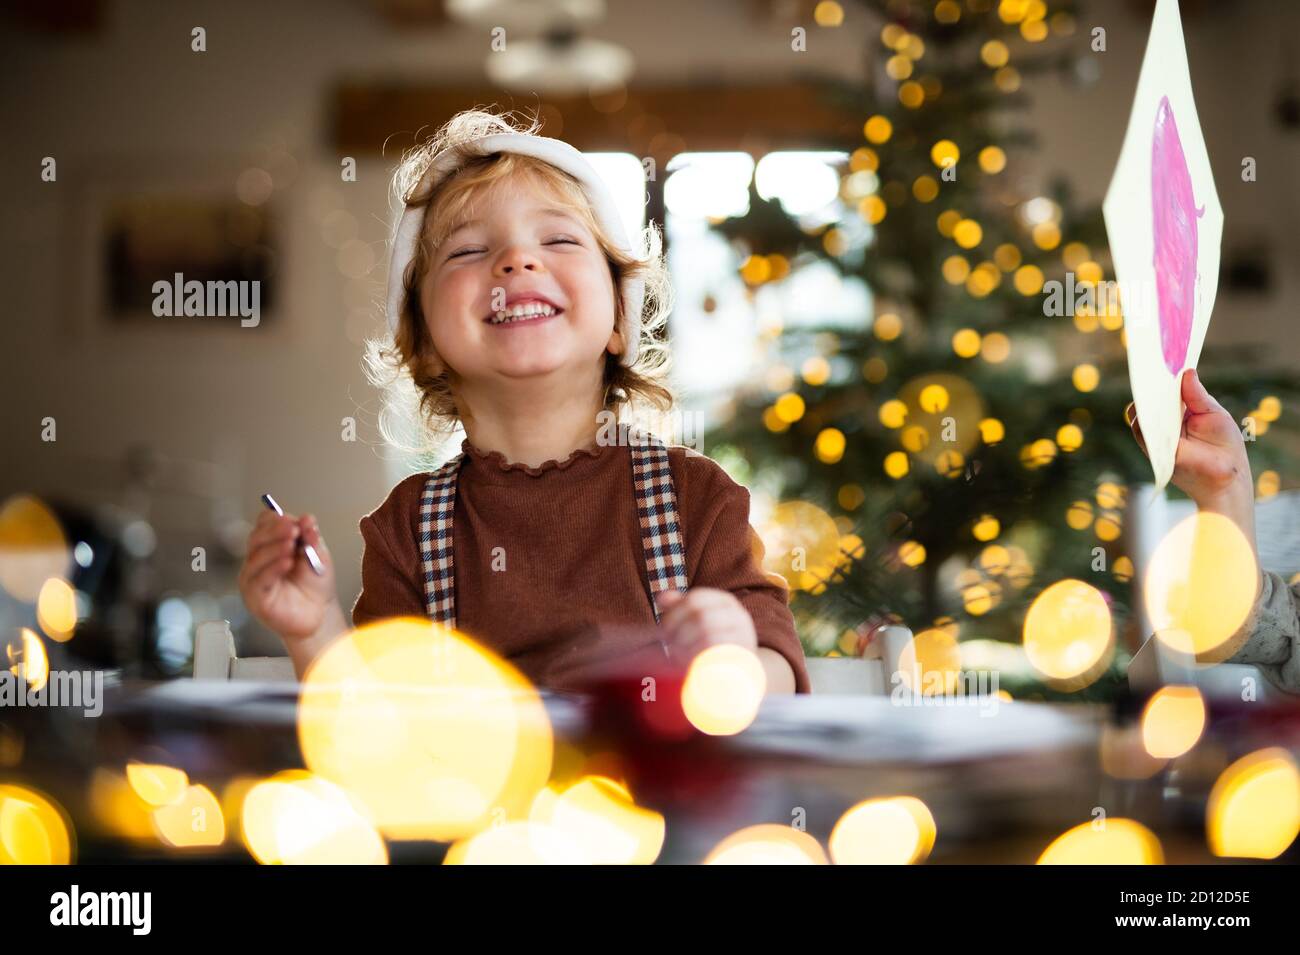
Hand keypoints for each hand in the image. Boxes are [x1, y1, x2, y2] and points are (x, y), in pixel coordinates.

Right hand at [238, 510, 337, 639]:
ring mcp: (253, 578)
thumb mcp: (318, 555)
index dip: (276, 521)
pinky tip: (287, 562)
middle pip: (256, 538)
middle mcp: (257, 560)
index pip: (263, 525)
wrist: (319, 614)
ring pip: (256, 557)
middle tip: (293, 529)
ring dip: (274, 548)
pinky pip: (259, 579)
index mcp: (270, 546)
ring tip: (291, 544)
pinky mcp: (255, 597)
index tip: (294, 521)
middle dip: (275, 531)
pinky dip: (273, 568)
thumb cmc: (315, 585)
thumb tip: (307, 518)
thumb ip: (311, 537)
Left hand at [655, 587, 757, 658]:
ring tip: (677, 655)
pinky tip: (688, 662)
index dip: (674, 614)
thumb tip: (661, 597)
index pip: (695, 599)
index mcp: (724, 602)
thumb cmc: (714, 640)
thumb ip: (679, 606)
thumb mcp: (697, 620)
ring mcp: (744, 635)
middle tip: (669, 646)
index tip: (664, 631)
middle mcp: (737, 614)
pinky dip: (699, 656)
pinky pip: (718, 652)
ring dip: (686, 646)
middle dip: (679, 632)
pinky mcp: (743, 656)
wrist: (743, 667)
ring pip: (708, 633)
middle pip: (701, 616)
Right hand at [1127, 368, 1253, 506]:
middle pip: (1149, 402)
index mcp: (1180, 413)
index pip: (1164, 393)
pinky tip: (1149, 405)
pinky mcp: (1153, 449)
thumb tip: (1186, 371)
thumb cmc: (1224, 445)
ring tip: (1150, 384)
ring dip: (1145, 400)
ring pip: (1140, 415)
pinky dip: (1143, 418)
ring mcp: (1157, 437)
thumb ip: (1196, 394)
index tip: (1161, 360)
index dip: (1161, 379)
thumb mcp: (1213, 412)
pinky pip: (1142, 431)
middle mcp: (1165, 424)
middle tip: (1151, 367)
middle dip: (1149, 386)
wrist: (1227, 475)